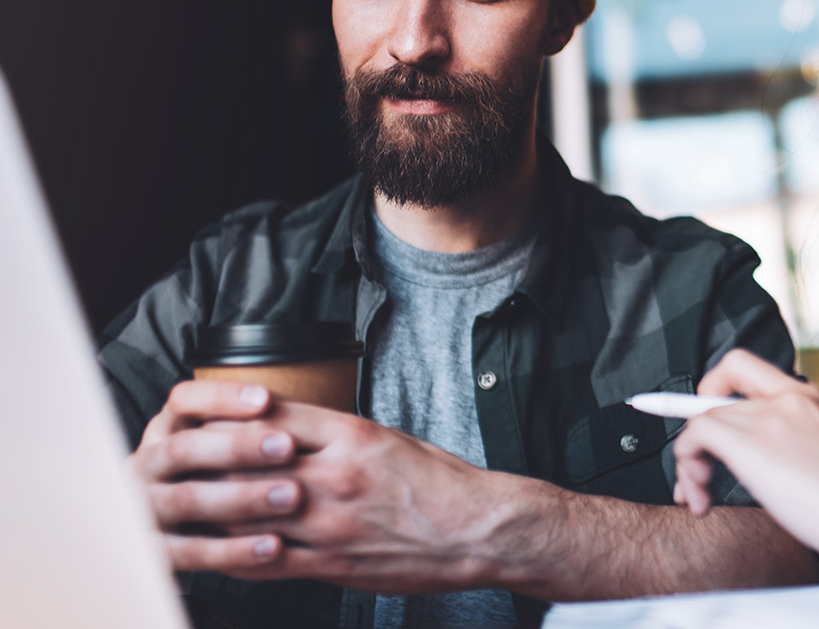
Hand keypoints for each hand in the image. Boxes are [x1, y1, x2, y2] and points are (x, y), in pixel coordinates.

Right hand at [128, 380, 300, 570]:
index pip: (183, 401)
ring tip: (292, 496)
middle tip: (288, 447)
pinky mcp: (155, 551)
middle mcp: (147, 466)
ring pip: (187, 500)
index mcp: (164, 431)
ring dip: (242, 497)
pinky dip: (233, 550)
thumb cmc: (208, 474)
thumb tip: (290, 413)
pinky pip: (191, 552)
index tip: (267, 399)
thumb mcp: (216, 443)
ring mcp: (145, 508)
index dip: (222, 397)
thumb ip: (245, 428)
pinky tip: (274, 546)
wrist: (164, 532)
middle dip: (238, 447)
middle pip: (183, 449)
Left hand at [220, 401, 527, 593]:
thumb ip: (335, 436)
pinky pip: (265, 560)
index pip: (270, 417)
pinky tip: (220, 550)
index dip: (228, 416)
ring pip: (246, 513)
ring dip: (214, 510)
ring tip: (191, 505)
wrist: (477, 529)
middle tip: (181, 461)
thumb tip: (286, 434)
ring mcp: (329, 522)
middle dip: (208, 462)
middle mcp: (334, 475)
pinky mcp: (330, 562)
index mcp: (352, 435)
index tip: (205, 417)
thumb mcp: (388, 438)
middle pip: (245, 463)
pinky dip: (235, 554)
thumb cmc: (440, 483)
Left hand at [671, 349, 818, 570]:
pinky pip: (694, 436)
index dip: (712, 389)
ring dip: (688, 462)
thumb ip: (794, 446)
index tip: (705, 426)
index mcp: (809, 397)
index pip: (744, 369)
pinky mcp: (754, 444)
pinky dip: (686, 465)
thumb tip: (760, 465)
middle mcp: (789, 397)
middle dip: (697, 440)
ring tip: (701, 497)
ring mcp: (771, 417)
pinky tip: (701, 497)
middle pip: (715, 400)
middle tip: (700, 479)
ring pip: (701, 420)